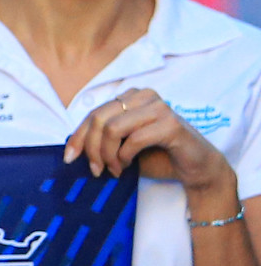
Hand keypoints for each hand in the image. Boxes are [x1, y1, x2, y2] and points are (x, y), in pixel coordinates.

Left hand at [64, 88, 236, 203]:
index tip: (69, 158)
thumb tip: (71, 148)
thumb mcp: (122, 145)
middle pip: (100, 119)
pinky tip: (127, 165)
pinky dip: (124, 156)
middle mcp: (144, 96)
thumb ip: (102, 138)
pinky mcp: (171, 124)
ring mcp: (159, 108)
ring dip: (107, 155)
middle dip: (91, 148)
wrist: (195, 167)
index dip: (78, 137)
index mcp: (131, 97)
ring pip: (113, 129)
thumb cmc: (157, 155)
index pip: (93, 114)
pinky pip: (134, 139)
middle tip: (96, 170)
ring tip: (113, 170)